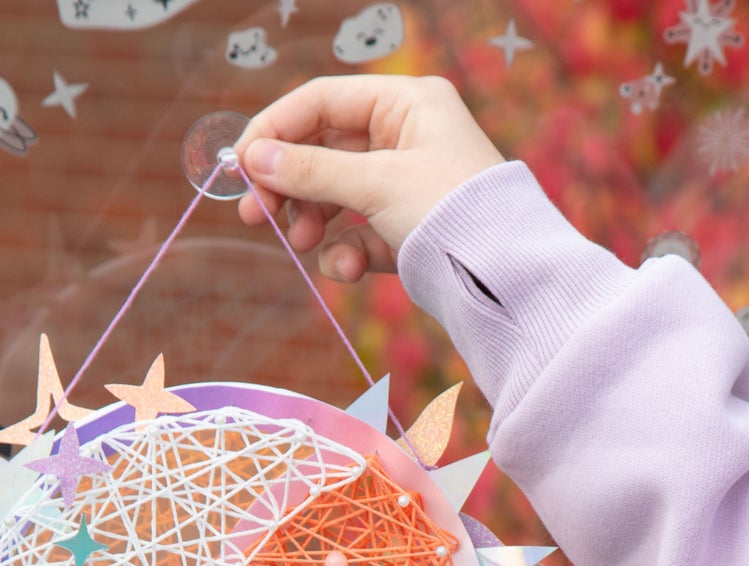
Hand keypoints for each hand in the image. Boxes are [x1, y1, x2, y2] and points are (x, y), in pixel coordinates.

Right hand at [233, 74, 505, 282]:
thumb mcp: (376, 185)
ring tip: (302, 244)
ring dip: (313, 222)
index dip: (276, 130)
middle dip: (290, 186)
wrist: (506, 281)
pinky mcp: (409, 231)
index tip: (241, 165)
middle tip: (255, 215)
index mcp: (407, 104)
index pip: (322, 101)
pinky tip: (344, 271)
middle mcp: (407, 138)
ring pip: (338, 196)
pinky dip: (346, 253)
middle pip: (324, 151)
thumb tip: (252, 158)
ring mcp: (407, 186)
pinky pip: (361, 234)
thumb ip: (311, 171)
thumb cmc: (453, 214)